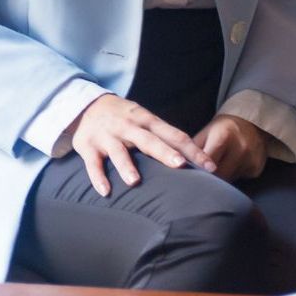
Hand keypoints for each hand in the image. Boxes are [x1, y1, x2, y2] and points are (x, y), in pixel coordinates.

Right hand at [70, 94, 216, 196]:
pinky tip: (105, 191)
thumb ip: (163, 136)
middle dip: (165, 153)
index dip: (192, 150)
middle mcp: (129, 126)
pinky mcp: (88, 146)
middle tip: (181, 166)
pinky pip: (93, 163)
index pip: (174, 134)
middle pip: (149, 140)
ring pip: (118, 151)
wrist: (87, 104)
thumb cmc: (125, 117)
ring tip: (135, 182)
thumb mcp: (145, 120)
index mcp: (147, 120)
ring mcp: (108, 136)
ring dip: (126, 166)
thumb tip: (191, 158)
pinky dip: (98, 177)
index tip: (208, 165)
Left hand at [194, 114, 269, 181]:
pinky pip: (239, 180)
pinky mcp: (257, 168)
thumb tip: (178, 167)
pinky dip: (233, 177)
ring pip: (229, 181)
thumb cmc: (222, 129)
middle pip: (218, 175)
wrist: (251, 123)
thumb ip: (193, 150)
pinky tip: (233, 167)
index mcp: (223, 136)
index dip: (198, 171)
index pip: (207, 162)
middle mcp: (240, 148)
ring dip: (221, 180)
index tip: (191, 178)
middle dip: (208, 179)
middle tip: (201, 180)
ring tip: (218, 170)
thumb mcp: (206, 133)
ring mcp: (250, 158)